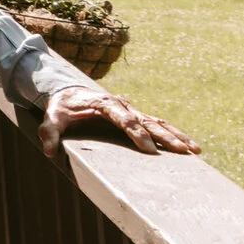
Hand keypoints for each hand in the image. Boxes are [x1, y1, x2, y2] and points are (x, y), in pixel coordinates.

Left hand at [38, 83, 199, 157]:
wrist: (68, 91)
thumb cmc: (61, 107)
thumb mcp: (51, 118)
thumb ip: (49, 133)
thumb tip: (49, 151)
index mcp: (103, 103)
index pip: (123, 118)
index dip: (136, 132)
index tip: (149, 148)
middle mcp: (121, 104)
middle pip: (146, 121)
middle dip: (164, 136)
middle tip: (182, 152)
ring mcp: (131, 109)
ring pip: (157, 122)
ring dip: (175, 135)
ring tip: (194, 150)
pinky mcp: (136, 116)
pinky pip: (157, 123)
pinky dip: (174, 133)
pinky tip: (190, 146)